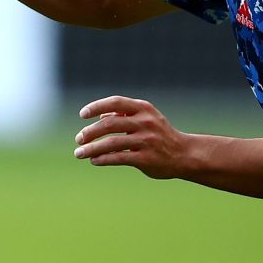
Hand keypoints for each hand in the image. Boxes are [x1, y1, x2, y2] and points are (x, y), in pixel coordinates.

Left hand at [74, 96, 189, 178]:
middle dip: (90, 132)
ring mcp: (147, 140)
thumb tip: (100, 116)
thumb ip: (124, 115)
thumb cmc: (160, 135)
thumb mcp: (146, 118)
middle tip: (78, 139)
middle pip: (110, 124)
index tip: (82, 114)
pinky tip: (94, 161)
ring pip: (112, 143)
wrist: (185, 154)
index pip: (116, 102)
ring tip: (79, 153)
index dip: (96, 106)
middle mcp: (145, 122)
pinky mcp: (146, 158)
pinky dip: (103, 159)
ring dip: (91, 148)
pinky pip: (119, 158)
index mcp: (143, 109)